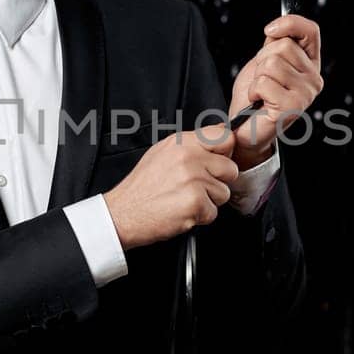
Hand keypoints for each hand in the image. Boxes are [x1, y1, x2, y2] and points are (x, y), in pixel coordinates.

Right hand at [102, 124, 238, 250]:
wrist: (123, 212)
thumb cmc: (142, 187)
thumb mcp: (162, 153)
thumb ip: (192, 145)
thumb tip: (219, 139)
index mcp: (182, 142)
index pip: (225, 137)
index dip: (225, 153)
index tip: (217, 162)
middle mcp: (189, 157)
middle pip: (230, 168)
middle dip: (218, 182)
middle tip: (196, 187)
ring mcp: (193, 180)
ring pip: (224, 193)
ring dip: (208, 201)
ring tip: (185, 199)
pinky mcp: (195, 202)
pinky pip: (214, 212)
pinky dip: (200, 217)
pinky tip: (182, 211)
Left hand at [228, 14, 323, 167]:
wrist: (246, 127)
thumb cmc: (255, 96)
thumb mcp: (265, 62)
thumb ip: (276, 44)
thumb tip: (277, 26)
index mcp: (311, 64)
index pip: (310, 31)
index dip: (289, 23)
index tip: (269, 30)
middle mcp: (314, 79)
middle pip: (284, 47)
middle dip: (263, 59)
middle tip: (261, 79)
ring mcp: (306, 94)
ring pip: (272, 64)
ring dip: (257, 77)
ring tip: (260, 91)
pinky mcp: (292, 107)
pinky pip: (264, 82)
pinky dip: (254, 90)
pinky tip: (258, 101)